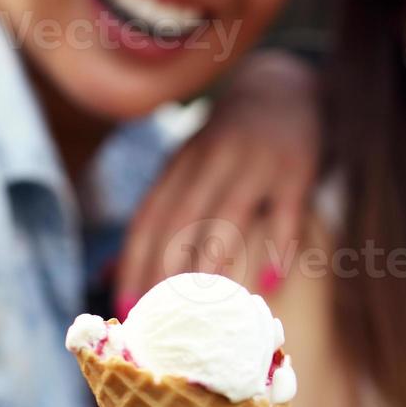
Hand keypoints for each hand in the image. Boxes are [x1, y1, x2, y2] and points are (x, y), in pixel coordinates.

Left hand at [115, 51, 319, 315]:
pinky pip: (285, 211)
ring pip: (228, 214)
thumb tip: (109, 272)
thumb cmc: (231, 144)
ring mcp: (255, 162)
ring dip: (213, 260)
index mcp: (182, 163)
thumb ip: (158, 215)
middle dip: (165, 270)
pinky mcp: (296, 168)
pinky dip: (279, 246)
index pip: (150, 216)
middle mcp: (213, 160)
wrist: (286, 88)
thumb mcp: (190, 167)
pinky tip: (270, 281)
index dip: (134, 262)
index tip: (126, 306)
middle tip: (160, 318)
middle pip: (181, 219)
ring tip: (206, 308)